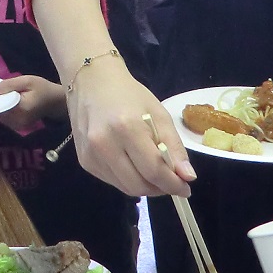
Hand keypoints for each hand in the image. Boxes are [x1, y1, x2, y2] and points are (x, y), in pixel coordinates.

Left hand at [0, 75, 67, 132]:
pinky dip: (5, 112)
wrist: (55, 101)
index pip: (0, 104)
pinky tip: (9, 104)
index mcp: (21, 108)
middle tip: (0, 92)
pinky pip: (6, 119)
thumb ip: (9, 84)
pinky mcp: (18, 127)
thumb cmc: (42, 88)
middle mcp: (18, 120)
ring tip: (6, 97)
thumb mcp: (27, 80)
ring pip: (1, 116)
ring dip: (1, 107)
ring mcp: (18, 126)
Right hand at [65, 57, 193, 196]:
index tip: (186, 189)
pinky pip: (113, 181)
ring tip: (154, 173)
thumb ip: (174, 147)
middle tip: (171, 182)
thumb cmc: (129, 95)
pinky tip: (134, 165)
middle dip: (160, 189)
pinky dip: (129, 179)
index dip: (173, 184)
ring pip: (125, 188)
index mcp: (127, 128)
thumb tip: (188, 177)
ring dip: (145, 187)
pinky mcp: (84, 161)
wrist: (91, 83)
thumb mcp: (159, 114)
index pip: (154, 170)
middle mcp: (104, 144)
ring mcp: (91, 155)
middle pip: (138, 185)